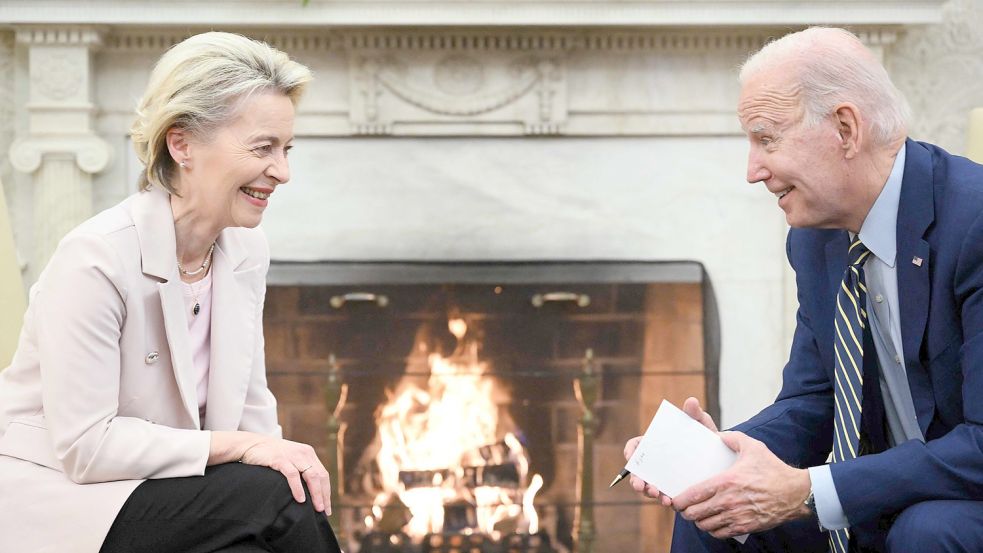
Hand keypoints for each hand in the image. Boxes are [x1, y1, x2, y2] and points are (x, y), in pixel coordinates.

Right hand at [239, 437, 332, 515]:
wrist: (251, 444)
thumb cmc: (271, 456)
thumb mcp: (290, 460)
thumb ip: (300, 470)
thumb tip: (309, 493)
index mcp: (308, 454)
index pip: (323, 474)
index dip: (327, 491)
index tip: (327, 507)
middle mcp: (304, 453)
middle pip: (320, 476)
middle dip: (324, 495)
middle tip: (324, 511)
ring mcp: (293, 455)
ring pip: (311, 475)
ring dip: (315, 493)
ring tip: (317, 507)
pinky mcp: (280, 459)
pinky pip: (293, 475)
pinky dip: (298, 488)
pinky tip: (301, 499)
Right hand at [624, 397, 717, 506]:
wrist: (722, 460)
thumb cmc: (705, 439)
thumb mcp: (701, 425)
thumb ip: (695, 414)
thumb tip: (691, 401)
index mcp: (655, 445)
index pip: (636, 447)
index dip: (630, 452)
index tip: (630, 457)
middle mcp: (655, 463)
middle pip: (637, 471)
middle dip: (636, 480)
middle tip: (641, 485)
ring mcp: (662, 478)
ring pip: (648, 487)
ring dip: (649, 493)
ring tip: (659, 496)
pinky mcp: (673, 491)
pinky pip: (664, 497)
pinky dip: (664, 500)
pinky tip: (670, 502)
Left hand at [672, 432, 810, 538]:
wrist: (796, 492)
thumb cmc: (773, 469)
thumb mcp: (752, 447)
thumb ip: (732, 438)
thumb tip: (719, 436)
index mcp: (726, 482)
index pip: (694, 495)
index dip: (680, 500)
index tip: (675, 500)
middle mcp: (728, 501)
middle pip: (695, 513)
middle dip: (686, 512)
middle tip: (685, 508)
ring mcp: (736, 516)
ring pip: (706, 525)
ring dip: (699, 521)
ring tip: (698, 514)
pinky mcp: (745, 526)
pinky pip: (720, 533)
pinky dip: (713, 529)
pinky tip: (712, 522)